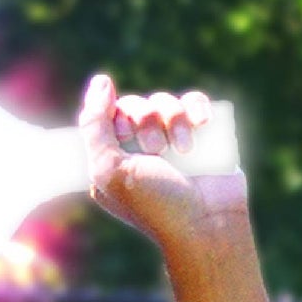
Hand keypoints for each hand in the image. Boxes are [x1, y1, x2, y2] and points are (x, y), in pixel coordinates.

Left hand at [79, 75, 248, 252]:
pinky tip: (203, 125)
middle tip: (156, 150)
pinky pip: (194, 101)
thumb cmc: (155, 203)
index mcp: (111, 163)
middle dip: (145, 120)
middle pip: (134, 105)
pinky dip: (197, 109)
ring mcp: (171, 142)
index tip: (123, 135)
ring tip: (184, 150)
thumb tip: (100, 81)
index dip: (114, 116)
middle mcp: (138, 151)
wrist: (207, 221)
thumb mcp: (110, 170)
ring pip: (165, 101)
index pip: (105, 117)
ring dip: (173, 120)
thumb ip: (95, 128)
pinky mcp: (200, 135)